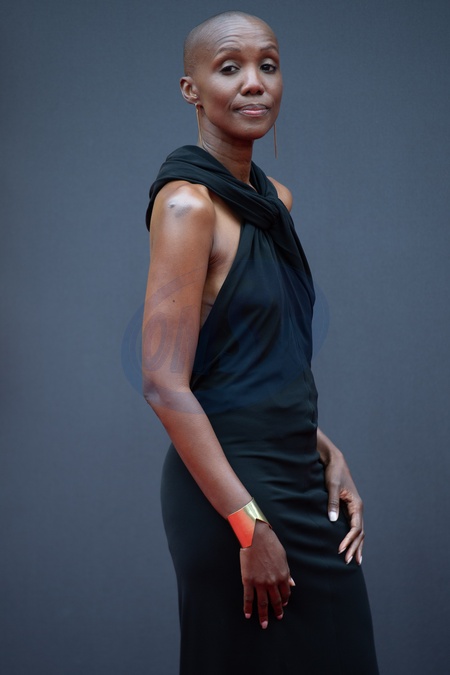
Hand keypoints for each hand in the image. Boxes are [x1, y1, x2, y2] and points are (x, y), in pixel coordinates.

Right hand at [239, 521, 294, 628]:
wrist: (256, 536)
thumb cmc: (270, 544)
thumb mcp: (283, 557)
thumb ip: (287, 573)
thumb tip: (292, 584)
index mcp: (283, 575)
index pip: (285, 593)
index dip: (285, 600)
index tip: (283, 605)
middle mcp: (272, 582)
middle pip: (275, 601)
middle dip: (277, 611)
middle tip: (277, 618)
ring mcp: (260, 582)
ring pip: (263, 603)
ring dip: (263, 615)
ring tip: (264, 624)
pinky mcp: (248, 580)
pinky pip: (248, 598)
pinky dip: (248, 608)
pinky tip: (248, 614)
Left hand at [323, 450, 364, 564]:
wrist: (335, 461)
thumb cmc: (333, 472)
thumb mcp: (331, 486)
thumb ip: (332, 503)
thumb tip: (333, 520)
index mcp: (356, 505)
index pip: (356, 528)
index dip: (349, 540)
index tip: (341, 550)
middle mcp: (358, 508)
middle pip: (360, 533)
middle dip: (355, 547)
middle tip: (349, 562)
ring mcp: (354, 509)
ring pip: (358, 531)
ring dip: (356, 545)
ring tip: (355, 560)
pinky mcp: (348, 507)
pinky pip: (353, 526)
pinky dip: (353, 537)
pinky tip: (351, 545)